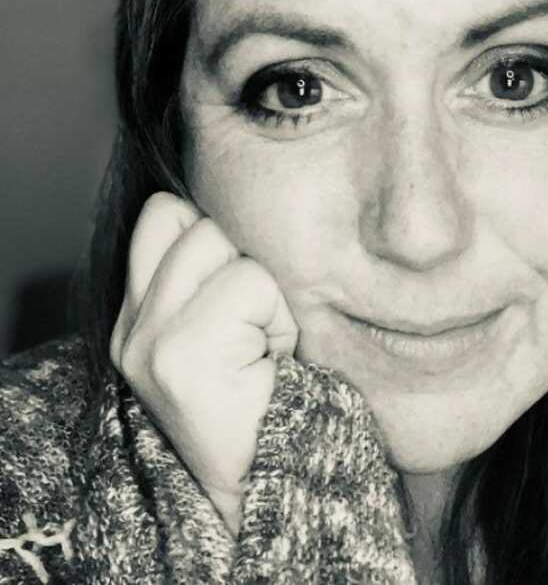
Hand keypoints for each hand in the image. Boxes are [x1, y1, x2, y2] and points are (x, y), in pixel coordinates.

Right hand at [109, 191, 298, 535]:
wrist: (265, 478)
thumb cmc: (264, 390)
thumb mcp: (224, 324)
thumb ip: (210, 271)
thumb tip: (235, 210)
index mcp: (137, 316)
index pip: (164, 213)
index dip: (213, 232)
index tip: (238, 288)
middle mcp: (131, 327)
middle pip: (197, 222)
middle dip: (244, 262)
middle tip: (254, 324)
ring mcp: (148, 341)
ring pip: (223, 245)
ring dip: (263, 290)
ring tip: (261, 341)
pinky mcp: (179, 354)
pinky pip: (250, 283)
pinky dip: (275, 315)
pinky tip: (270, 358)